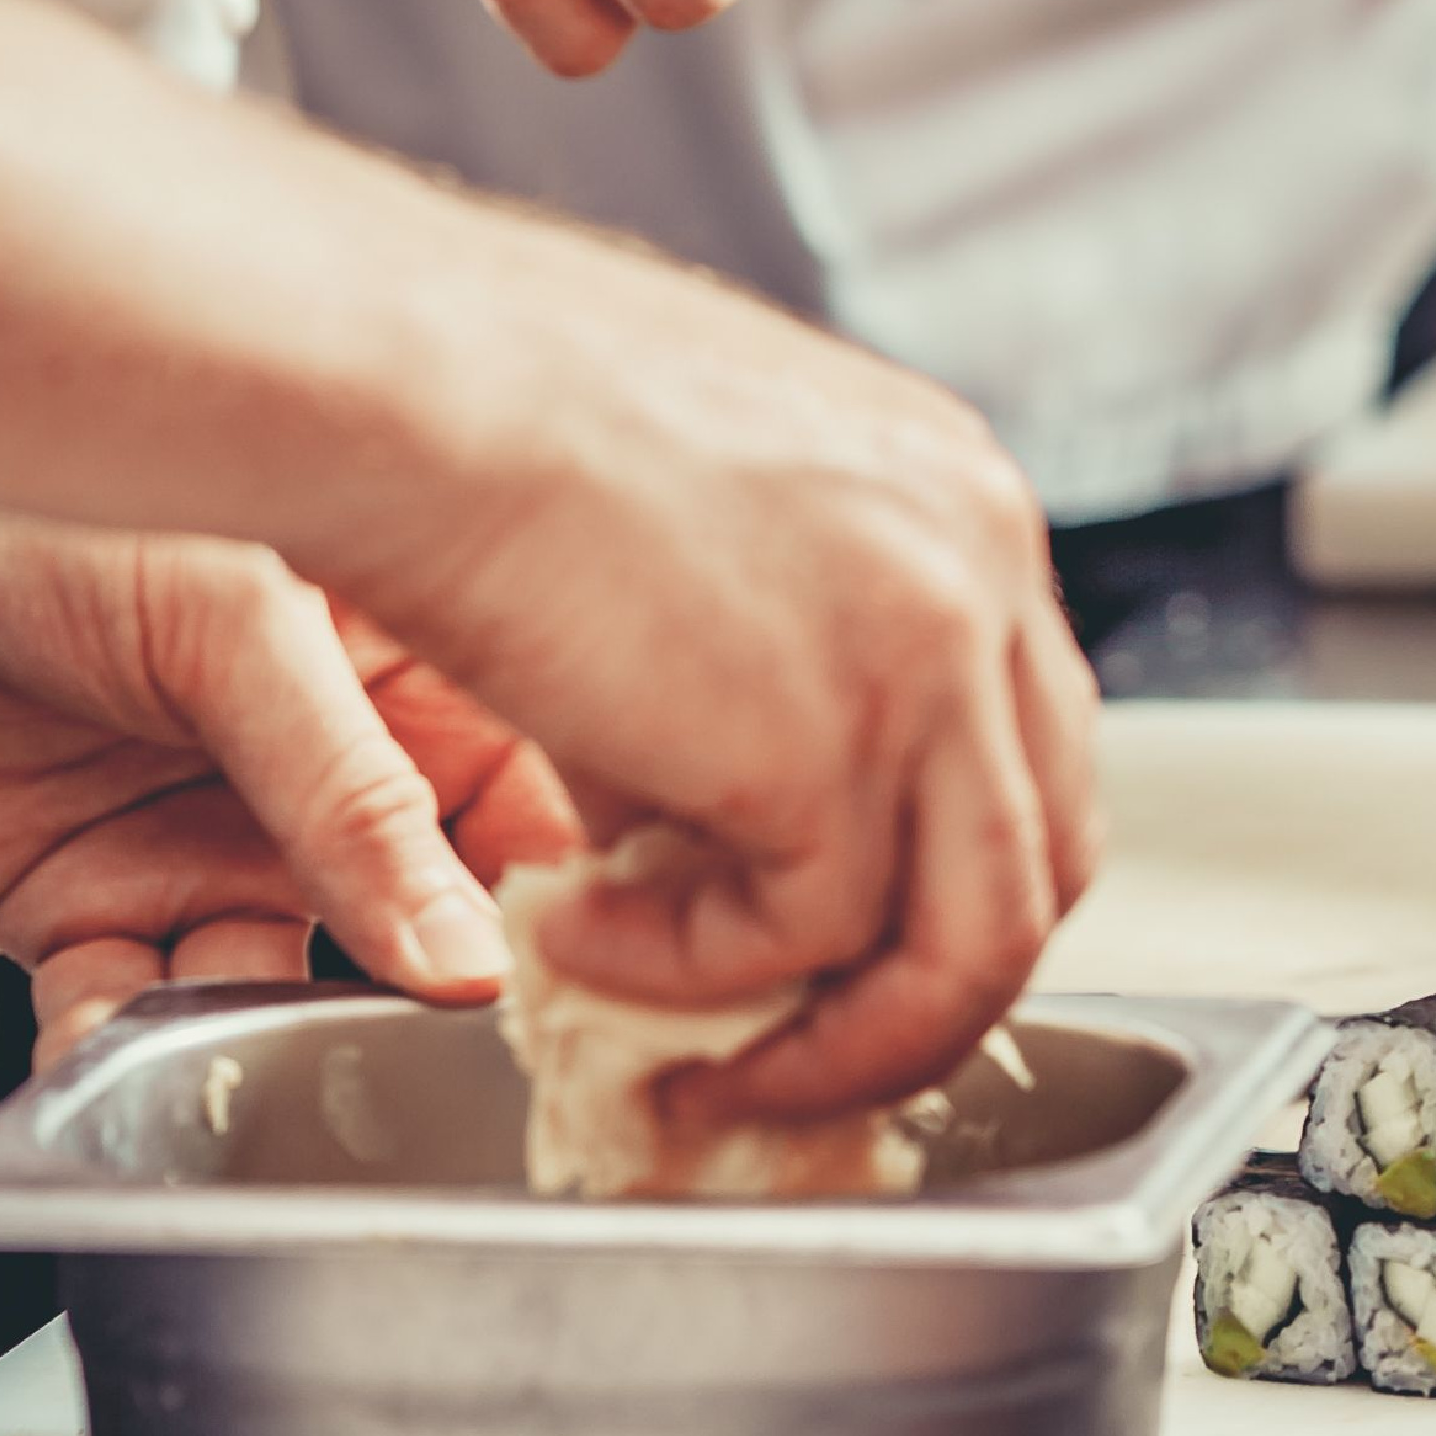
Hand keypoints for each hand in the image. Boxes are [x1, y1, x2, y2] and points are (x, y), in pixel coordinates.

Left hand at [0, 484, 579, 1061]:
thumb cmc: (38, 508)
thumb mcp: (239, 630)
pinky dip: (122, 1051)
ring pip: (286, 994)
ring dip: (269, 1037)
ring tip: (253, 1048)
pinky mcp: (92, 915)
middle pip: (421, 936)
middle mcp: (323, 787)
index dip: (554, 915)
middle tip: (428, 1061)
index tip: (563, 993)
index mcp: (407, 687)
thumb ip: (354, 802)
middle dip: (422, 1007)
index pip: (533, 825)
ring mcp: (212, 857)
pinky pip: (135, 1017)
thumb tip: (465, 953)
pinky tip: (115, 1044)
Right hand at [337, 237, 1102, 1120]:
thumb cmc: (478, 404)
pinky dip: (690, 975)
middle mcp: (985, 572)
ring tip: (706, 1056)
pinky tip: (574, 935)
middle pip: (1038, 853)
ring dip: (839, 1035)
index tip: (837, 930)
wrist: (398, 379)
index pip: (1023, 737)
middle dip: (923, 980)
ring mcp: (931, 664)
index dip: (937, 860)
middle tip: (796, 1040)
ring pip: (970, 939)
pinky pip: (806, 941)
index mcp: (957, 501)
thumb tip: (711, 813)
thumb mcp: (692, 516)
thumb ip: (754, 652)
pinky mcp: (834, 750)